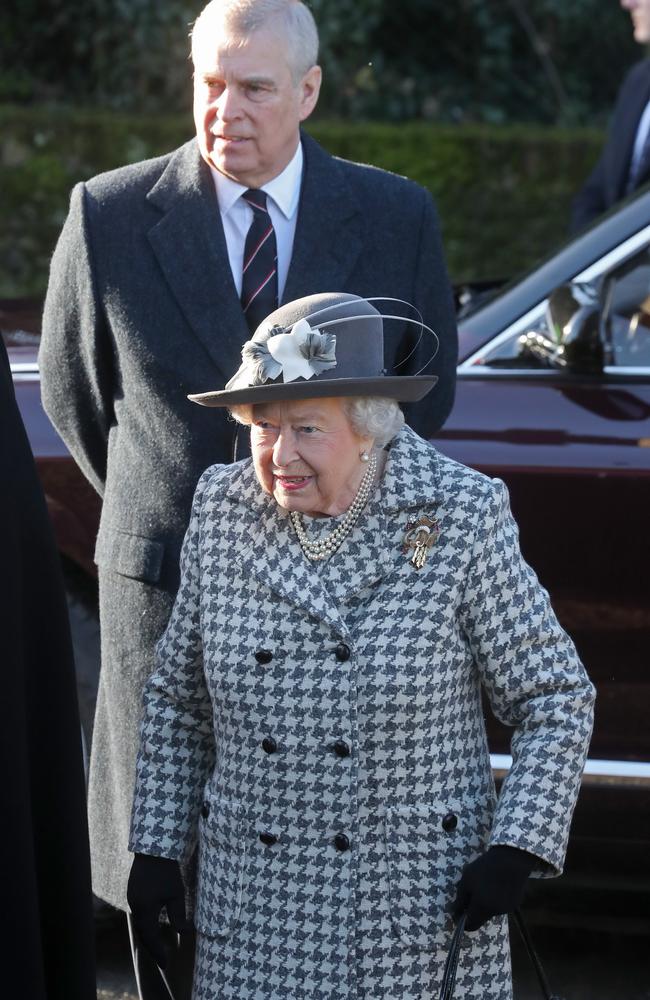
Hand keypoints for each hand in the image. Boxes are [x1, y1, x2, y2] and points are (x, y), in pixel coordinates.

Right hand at [127, 853, 189, 967]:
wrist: (153, 850)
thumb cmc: (167, 871)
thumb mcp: (176, 894)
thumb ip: (178, 915)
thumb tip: (183, 933)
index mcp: (145, 909)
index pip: (150, 938)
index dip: (158, 953)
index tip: (166, 964)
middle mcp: (135, 906)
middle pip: (143, 934)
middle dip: (153, 948)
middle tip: (163, 960)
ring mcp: (132, 899)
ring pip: (140, 924)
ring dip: (149, 937)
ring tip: (159, 948)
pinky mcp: (133, 893)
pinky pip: (139, 915)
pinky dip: (146, 925)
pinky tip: (153, 928)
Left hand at [452, 845, 536, 931]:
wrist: (511, 859)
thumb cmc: (485, 867)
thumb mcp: (466, 880)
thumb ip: (460, 899)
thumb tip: (455, 912)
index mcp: (481, 907)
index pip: (470, 925)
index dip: (461, 921)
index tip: (457, 913)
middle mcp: (494, 913)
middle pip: (480, 919)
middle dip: (472, 911)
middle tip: (469, 896)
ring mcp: (505, 909)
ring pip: (489, 912)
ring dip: (484, 905)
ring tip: (483, 886)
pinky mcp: (514, 904)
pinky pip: (499, 907)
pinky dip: (494, 901)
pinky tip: (495, 886)